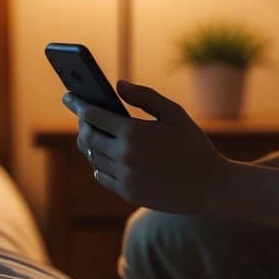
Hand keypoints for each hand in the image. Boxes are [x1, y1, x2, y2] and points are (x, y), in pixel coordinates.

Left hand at [62, 80, 228, 212]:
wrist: (211, 186)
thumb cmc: (194, 145)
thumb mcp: (174, 114)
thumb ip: (144, 96)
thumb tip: (117, 85)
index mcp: (133, 132)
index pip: (92, 115)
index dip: (77, 103)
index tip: (68, 96)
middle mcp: (124, 156)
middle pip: (87, 137)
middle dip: (82, 125)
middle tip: (83, 117)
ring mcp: (125, 177)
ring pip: (93, 158)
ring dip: (90, 145)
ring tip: (92, 135)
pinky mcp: (129, 193)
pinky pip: (102, 177)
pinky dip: (99, 166)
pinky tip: (103, 158)